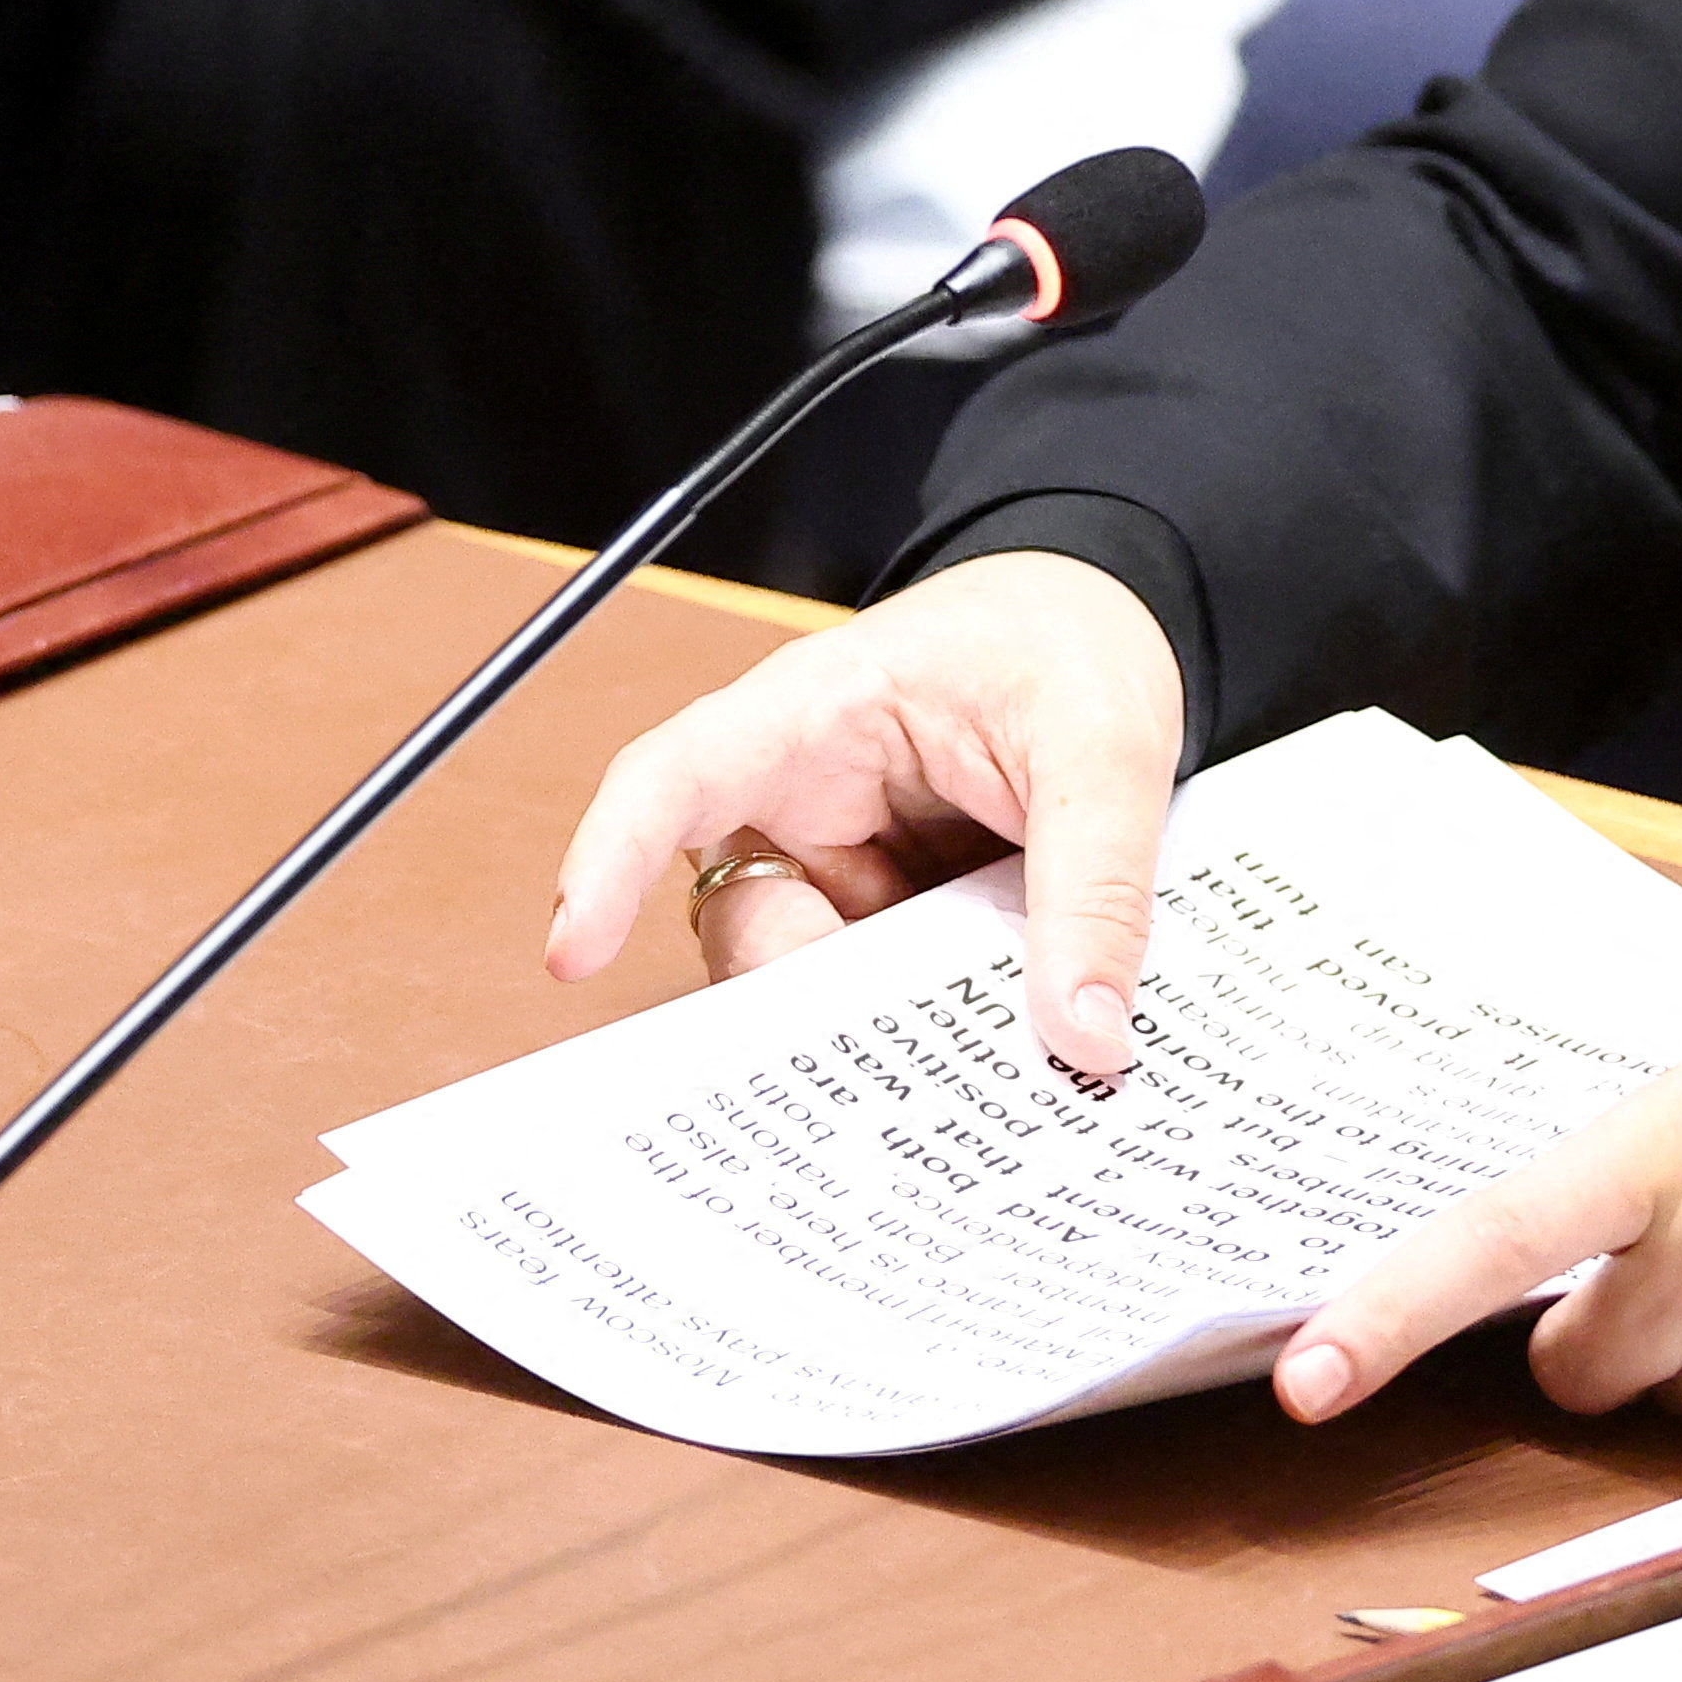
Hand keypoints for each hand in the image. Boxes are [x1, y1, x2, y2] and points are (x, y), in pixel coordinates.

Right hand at [546, 552, 1184, 1069]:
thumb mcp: (1105, 742)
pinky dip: (932, 1031)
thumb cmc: (1069, 642)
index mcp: (816, 712)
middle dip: (804, 995)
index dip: (606, 859)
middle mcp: (807, 796)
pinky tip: (992, 1050)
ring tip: (972, 1045)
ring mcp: (848, 867)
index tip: (570, 951)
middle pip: (744, 919)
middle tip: (890, 1048)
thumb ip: (1097, 882)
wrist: (1110, 630)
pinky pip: (885, 997)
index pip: (675, 776)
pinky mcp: (897, 920)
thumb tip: (1087, 1032)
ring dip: (883, 1024)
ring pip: (813, 980)